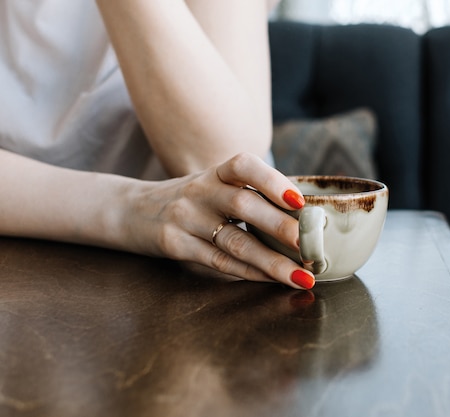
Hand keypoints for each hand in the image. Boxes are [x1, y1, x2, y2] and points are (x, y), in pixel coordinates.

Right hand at [126, 152, 314, 289]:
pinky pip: (218, 262)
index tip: (299, 201)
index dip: (273, 180)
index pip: (244, 165)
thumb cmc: (188, 200)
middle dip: (280, 227)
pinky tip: (272, 280)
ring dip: (272, 261)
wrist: (129, 210)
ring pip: (235, 242)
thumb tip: (303, 214)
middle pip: (243, 206)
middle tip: (310, 245)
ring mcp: (186, 219)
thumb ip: (249, 194)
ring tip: (302, 276)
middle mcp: (200, 191)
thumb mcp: (212, 185)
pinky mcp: (176, 245)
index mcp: (215, 173)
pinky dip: (249, 273)